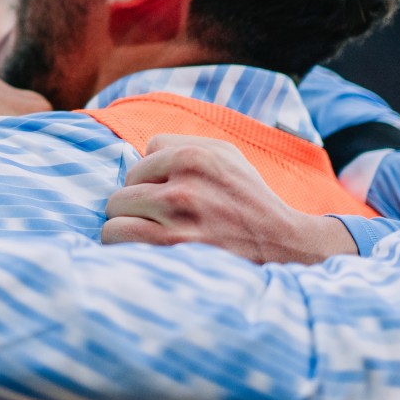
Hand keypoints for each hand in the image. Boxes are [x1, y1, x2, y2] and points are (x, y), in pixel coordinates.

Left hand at [102, 134, 355, 263]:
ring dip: (126, 226)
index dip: (150, 181)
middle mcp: (183, 188)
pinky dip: (123, 245)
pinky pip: (117, 239)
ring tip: (149, 234)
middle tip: (160, 219)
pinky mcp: (173, 253)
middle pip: (121, 192)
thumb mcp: (224, 155)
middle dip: (135, 206)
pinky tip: (143, 248)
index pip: (138, 163)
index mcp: (194, 157)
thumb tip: (136, 153)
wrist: (285, 243)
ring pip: (114, 216)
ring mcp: (177, 223)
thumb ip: (178, 146)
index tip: (171, 196)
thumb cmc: (248, 197)